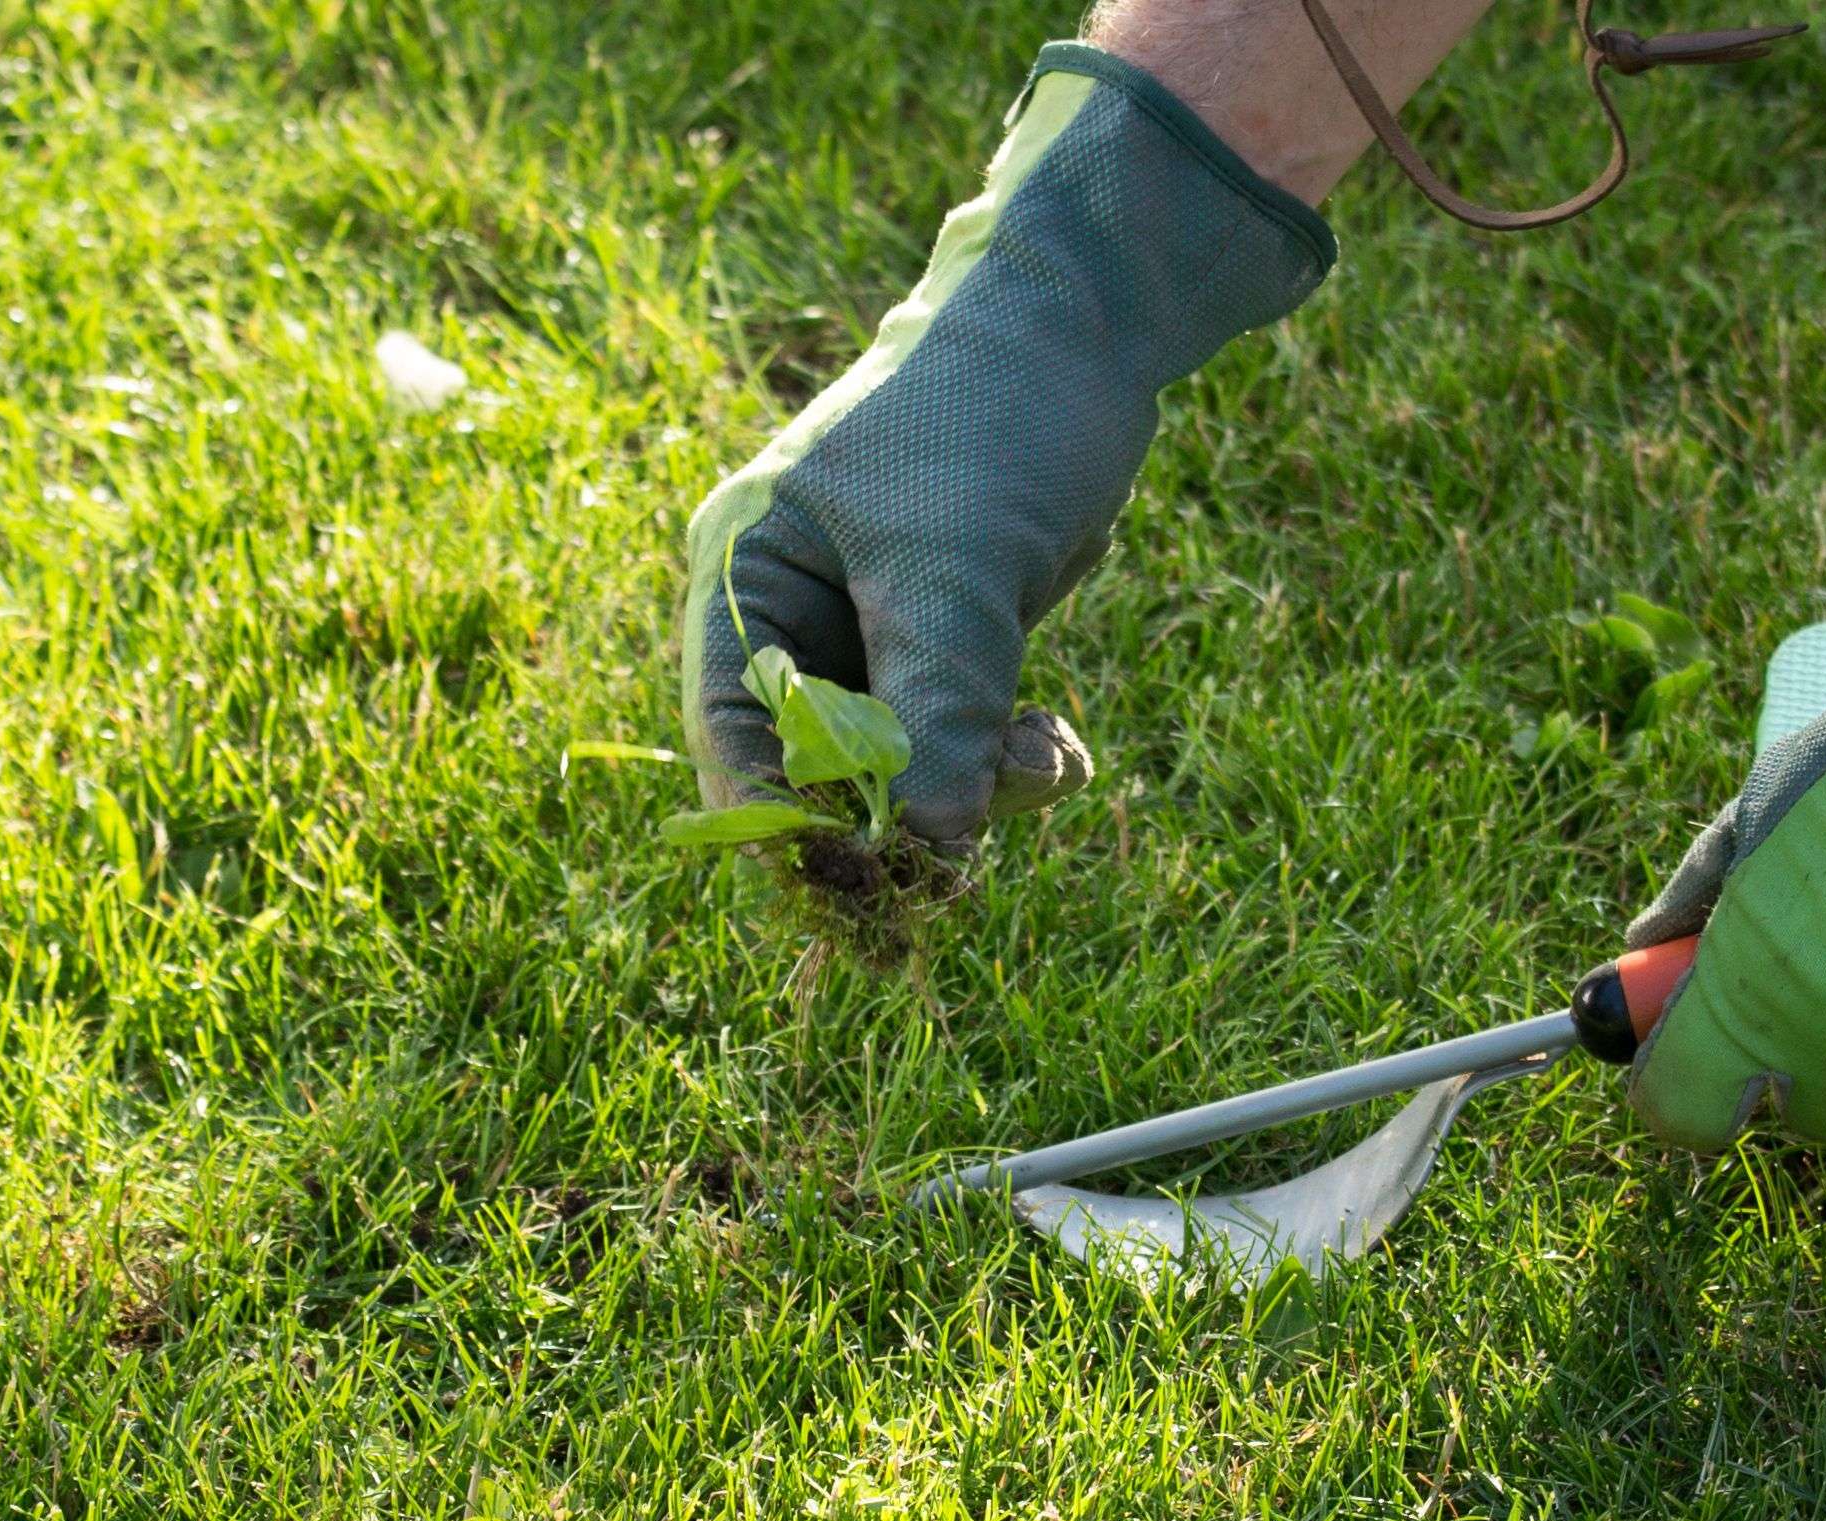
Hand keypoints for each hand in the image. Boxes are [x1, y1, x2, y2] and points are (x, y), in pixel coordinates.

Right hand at [678, 45, 1334, 849]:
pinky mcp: (947, 643)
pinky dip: (1007, 762)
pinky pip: (960, 741)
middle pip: (816, 770)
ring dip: (972, 793)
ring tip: (1050, 765)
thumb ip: (937, 706)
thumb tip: (929, 852)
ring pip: (902, 768)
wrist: (1092, 332)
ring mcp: (875, 633)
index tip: (856, 882)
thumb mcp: (957, 566)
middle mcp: (796, 613)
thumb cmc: (993, 416)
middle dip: (894, 818)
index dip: (784, 821)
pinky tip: (1061, 751)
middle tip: (961, 879)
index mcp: (749, 573)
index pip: (733, 732)